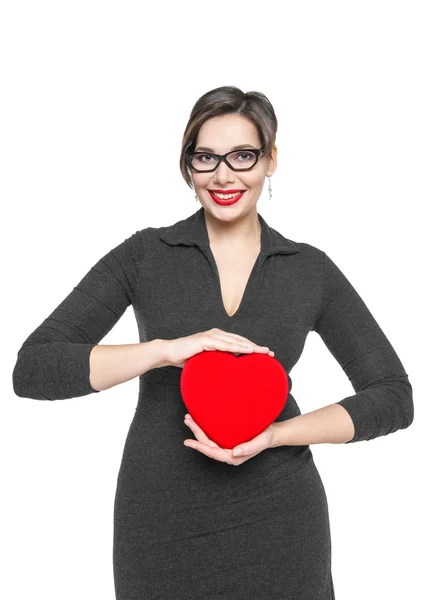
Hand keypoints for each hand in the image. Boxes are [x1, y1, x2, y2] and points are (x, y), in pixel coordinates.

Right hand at [159, 328, 274, 368]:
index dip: (253, 348)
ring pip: (234, 341)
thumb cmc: (187, 359)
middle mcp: (216, 334)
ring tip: (262, 352)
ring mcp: (210, 336)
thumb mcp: (207, 362)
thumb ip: (218, 364)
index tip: (266, 354)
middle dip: (256, 347)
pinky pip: (222, 344)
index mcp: (218, 338)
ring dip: (249, 346)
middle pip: (240, 340)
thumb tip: (229, 376)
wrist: (169, 353)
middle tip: (270, 353)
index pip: (239, 342)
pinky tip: (245, 351)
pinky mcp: (204, 340)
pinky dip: (235, 347)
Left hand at [183, 413, 275, 465]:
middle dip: (196, 433)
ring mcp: (227, 447)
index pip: (213, 453)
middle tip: (187, 419)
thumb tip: (234, 453)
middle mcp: (228, 454)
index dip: (199, 447)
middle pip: (207, 445)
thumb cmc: (266, 437)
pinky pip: (213, 436)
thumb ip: (248, 448)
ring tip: (189, 418)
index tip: (188, 442)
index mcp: (234, 457)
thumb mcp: (260, 442)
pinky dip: (205, 428)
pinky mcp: (227, 440)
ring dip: (198, 430)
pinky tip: (199, 421)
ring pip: (208, 440)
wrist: (272, 433)